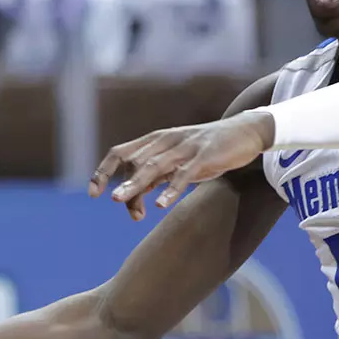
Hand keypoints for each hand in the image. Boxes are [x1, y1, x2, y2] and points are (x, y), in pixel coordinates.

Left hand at [89, 113, 272, 217]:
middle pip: (135, 161)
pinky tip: (161, 205)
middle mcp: (166, 141)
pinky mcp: (204, 156)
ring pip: (154, 166)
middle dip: (121, 182)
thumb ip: (154, 175)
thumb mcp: (176, 161)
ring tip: (121, 200)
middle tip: (111, 200)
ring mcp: (185, 148)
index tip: (93, 193)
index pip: (120, 153)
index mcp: (155, 141)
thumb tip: (132, 193)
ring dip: (136, 184)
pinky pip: (184, 174)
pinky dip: (171, 189)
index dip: (104, 170)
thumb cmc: (206, 150)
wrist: (244, 132)